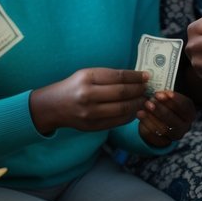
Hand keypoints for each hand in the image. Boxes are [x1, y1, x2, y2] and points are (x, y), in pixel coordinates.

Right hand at [29, 68, 147, 134]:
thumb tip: (136, 78)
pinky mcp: (93, 126)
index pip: (119, 77)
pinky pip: (118, 121)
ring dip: (137, 104)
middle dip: (139, 90)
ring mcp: (90, 113)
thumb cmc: (74, 86)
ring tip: (144, 100)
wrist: (54, 106)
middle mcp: (88, 95)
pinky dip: (130, 115)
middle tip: (148, 89)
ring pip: (122, 109)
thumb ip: (109, 77)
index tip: (146, 76)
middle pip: (123, 93)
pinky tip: (135, 110)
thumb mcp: (87, 74)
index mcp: (87, 78)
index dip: (136, 77)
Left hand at [138, 89, 196, 147]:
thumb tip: (158, 93)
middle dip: (161, 109)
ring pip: (163, 129)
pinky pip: (153, 135)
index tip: (164, 93)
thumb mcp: (169, 98)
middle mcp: (184, 127)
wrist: (160, 119)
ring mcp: (174, 136)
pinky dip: (145, 124)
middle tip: (150, 100)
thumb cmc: (166, 103)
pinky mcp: (162, 142)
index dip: (175, 99)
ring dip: (152, 117)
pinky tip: (140, 114)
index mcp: (190, 114)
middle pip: (174, 120)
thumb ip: (166, 95)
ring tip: (144, 106)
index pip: (186, 106)